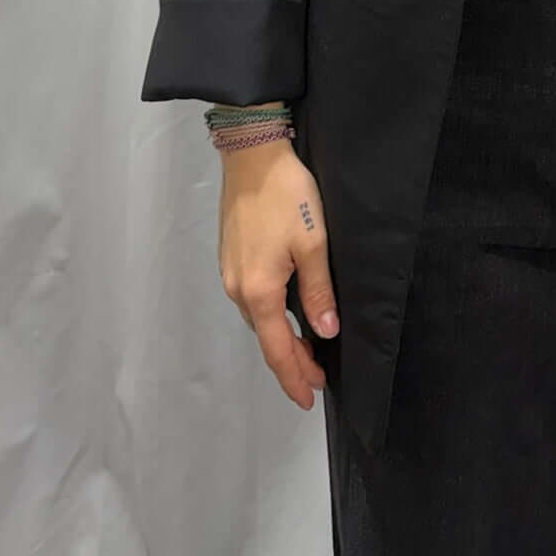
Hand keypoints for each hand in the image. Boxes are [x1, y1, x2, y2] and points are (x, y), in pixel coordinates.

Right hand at [217, 141, 337, 409]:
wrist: (252, 155)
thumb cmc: (287, 195)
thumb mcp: (313, 241)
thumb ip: (318, 289)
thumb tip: (325, 331)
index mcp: (259, 291)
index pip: (278, 349)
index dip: (294, 377)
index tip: (309, 399)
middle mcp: (238, 289)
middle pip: (266, 338)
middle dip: (291, 362)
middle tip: (316, 380)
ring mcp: (230, 273)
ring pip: (259, 319)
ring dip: (281, 339)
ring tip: (306, 352)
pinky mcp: (231, 257)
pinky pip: (253, 300)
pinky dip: (271, 317)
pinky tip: (286, 315)